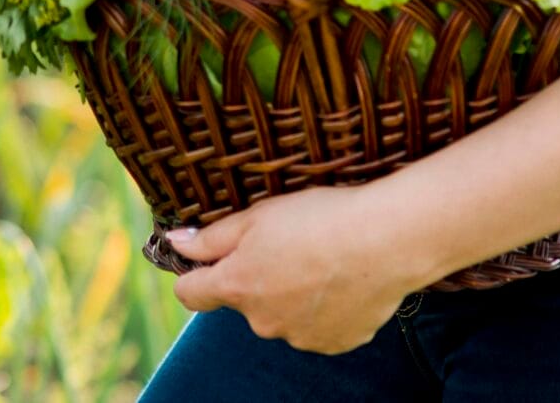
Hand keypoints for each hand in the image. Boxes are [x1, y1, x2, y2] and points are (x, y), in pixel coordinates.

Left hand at [166, 180, 436, 354]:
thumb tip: (174, 245)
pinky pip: (317, 326)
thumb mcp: (256, 216)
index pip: (191, 293)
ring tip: (320, 261)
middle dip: (256, 278)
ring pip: (282, 314)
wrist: (385, 240)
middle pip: (243, 301)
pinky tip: (341, 281)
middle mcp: (262, 322)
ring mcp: (299, 338)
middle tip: (286, 245)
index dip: (195, 273)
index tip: (208, 259)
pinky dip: (323, 308)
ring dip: (291, 294)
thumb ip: (210, 238)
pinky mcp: (334, 343)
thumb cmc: (318, 219)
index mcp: (237, 287)